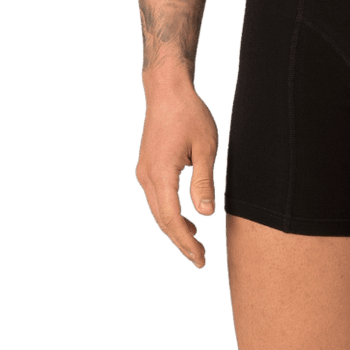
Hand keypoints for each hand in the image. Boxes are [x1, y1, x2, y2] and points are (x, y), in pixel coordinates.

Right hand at [134, 85, 220, 268]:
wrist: (166, 89)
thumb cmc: (190, 114)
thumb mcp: (205, 147)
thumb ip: (203, 181)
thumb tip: (205, 214)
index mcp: (161, 174)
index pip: (172, 219)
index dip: (185, 242)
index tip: (200, 259)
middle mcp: (146, 176)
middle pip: (162, 220)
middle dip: (180, 242)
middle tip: (200, 259)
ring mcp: (143, 171)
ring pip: (157, 210)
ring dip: (175, 228)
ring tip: (196, 242)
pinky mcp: (146, 166)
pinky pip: (156, 198)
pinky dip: (169, 212)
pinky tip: (186, 217)